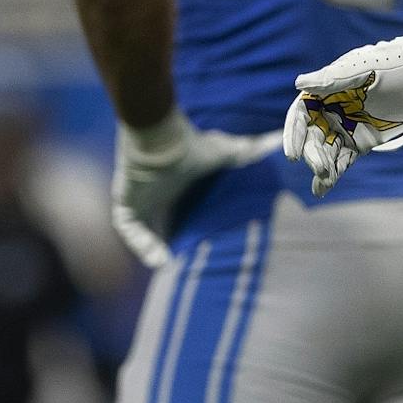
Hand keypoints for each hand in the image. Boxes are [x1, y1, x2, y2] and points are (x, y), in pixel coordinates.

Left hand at [112, 113, 279, 266]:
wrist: (162, 140)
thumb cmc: (193, 145)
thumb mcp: (227, 152)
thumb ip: (249, 150)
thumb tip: (277, 141)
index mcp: (177, 185)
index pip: (179, 213)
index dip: (187, 231)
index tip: (201, 249)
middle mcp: (157, 193)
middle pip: (160, 224)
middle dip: (169, 243)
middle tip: (184, 263)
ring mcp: (139, 198)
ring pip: (141, 231)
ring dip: (151, 247)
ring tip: (169, 263)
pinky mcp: (125, 202)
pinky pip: (127, 229)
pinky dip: (139, 243)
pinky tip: (157, 258)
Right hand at [283, 32, 402, 196]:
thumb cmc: (392, 66)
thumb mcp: (361, 70)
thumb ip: (330, 80)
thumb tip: (299, 84)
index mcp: (326, 90)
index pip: (302, 114)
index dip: (294, 133)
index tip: (293, 153)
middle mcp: (333, 109)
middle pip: (314, 136)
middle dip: (313, 153)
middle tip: (320, 168)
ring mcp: (348, 127)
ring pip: (327, 150)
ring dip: (322, 166)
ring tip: (322, 182)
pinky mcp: (363, 141)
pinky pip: (344, 159)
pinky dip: (334, 173)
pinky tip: (323, 188)